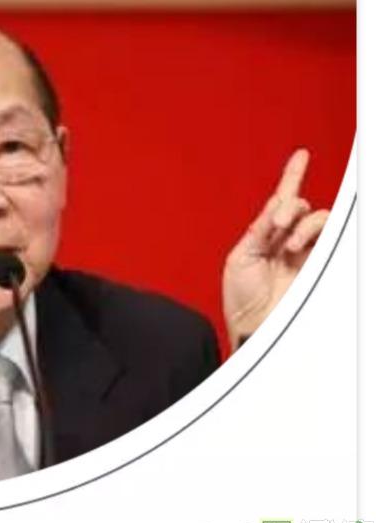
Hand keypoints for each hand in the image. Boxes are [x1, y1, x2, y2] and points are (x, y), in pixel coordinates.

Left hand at [223, 149, 328, 350]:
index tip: (302, 155)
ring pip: (315, 216)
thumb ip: (260, 230)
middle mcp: (285, 240)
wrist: (254, 323)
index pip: (280, 202)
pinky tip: (296, 243)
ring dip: (300, 221)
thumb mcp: (241, 257)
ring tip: (286, 243)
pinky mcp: (318, 262)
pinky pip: (325, 233)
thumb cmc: (242, 297)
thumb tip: (277, 203)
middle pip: (298, 205)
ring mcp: (304, 251)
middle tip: (274, 226)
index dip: (292, 177)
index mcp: (263, 237)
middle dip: (288, 207)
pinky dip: (311, 229)